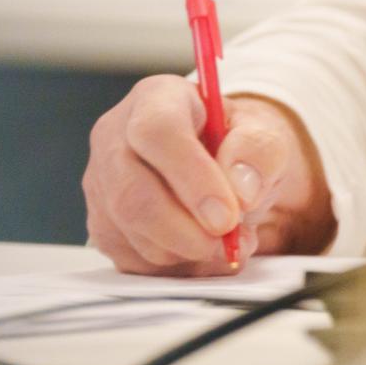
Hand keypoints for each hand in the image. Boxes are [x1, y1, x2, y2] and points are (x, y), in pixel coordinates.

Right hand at [82, 75, 334, 275]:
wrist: (222, 168)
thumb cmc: (235, 146)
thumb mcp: (263, 135)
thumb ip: (259, 152)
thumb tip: (241, 189)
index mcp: (156, 98)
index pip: (157, 132)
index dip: (192, 179)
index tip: (227, 216)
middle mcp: (115, 136)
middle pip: (132, 192)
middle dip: (187, 231)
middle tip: (232, 242)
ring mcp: (102, 182)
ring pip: (132, 232)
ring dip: (188, 251)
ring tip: (227, 241)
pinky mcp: (102, 224)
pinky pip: (133, 259)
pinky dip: (176, 266)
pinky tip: (201, 249)